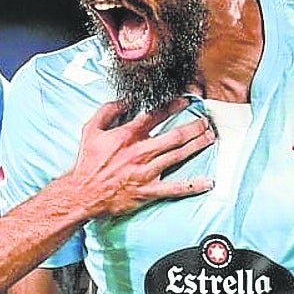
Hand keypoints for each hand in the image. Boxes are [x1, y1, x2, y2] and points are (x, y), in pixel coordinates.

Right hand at [68, 97, 213, 216]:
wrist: (83, 193)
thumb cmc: (87, 163)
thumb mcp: (90, 130)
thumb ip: (107, 111)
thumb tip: (124, 101)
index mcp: (127, 136)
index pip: (155, 115)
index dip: (173, 106)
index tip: (185, 101)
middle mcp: (140, 152)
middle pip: (174, 135)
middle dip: (193, 126)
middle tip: (205, 121)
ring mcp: (146, 172)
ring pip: (178, 155)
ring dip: (197, 145)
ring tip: (210, 137)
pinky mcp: (148, 191)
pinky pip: (175, 189)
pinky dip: (192, 186)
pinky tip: (207, 182)